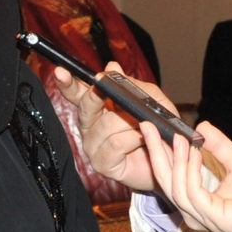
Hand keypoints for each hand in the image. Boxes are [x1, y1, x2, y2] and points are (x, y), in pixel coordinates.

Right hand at [53, 62, 174, 193]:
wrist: (170, 164)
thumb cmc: (158, 132)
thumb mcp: (153, 102)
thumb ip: (134, 86)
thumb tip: (112, 67)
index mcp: (98, 109)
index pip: (77, 94)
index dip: (67, 83)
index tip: (60, 71)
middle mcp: (91, 127)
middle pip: (86, 106)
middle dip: (99, 97)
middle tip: (111, 92)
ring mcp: (94, 146)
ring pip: (106, 125)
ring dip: (131, 122)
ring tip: (147, 125)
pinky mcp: (102, 163)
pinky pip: (116, 143)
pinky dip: (134, 138)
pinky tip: (144, 140)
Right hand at [142, 119, 231, 231]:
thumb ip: (219, 147)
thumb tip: (202, 126)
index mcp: (196, 201)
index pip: (170, 176)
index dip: (160, 152)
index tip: (154, 129)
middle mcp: (192, 211)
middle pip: (164, 180)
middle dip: (155, 152)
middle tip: (148, 127)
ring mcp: (199, 216)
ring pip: (175, 185)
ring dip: (175, 159)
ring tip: (179, 138)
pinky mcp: (209, 216)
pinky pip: (192, 190)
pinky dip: (190, 170)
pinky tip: (195, 153)